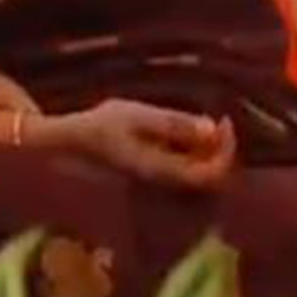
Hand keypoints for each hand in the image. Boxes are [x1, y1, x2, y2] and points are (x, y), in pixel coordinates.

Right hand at [61, 99, 234, 189]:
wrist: (71, 140)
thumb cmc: (100, 125)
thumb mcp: (137, 116)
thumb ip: (174, 123)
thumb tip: (212, 128)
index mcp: (164, 169)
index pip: (212, 172)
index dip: (225, 149)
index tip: (223, 120)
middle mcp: (165, 180)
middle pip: (209, 173)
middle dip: (218, 147)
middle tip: (217, 118)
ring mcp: (159, 177)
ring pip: (197, 169)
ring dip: (206, 147)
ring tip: (201, 119)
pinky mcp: (152, 169)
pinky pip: (184, 164)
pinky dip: (191, 148)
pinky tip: (180, 128)